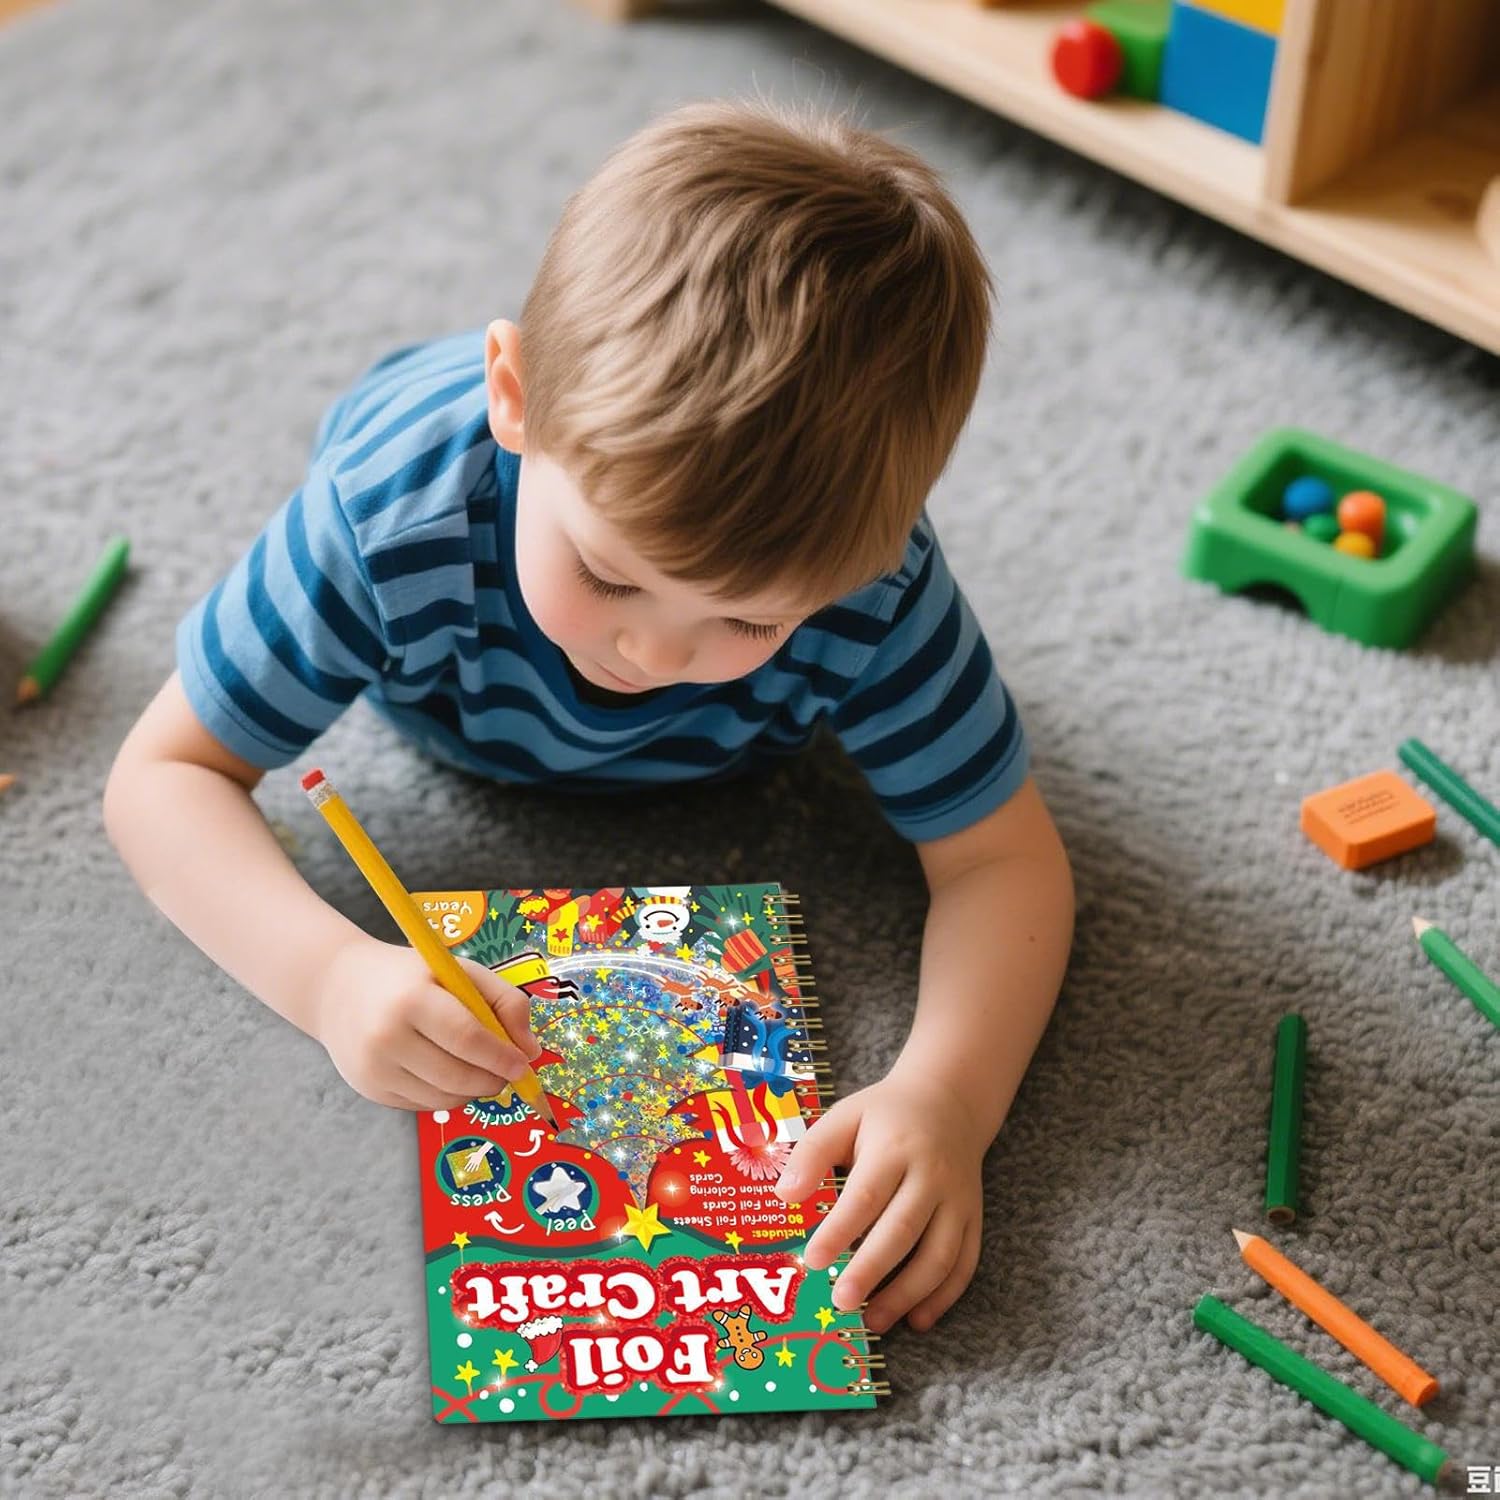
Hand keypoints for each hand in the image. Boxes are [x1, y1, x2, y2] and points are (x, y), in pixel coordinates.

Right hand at [313, 936, 542, 1110]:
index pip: (466, 1038)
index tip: (523, 1065)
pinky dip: (446, 1096)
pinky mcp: (369, 1089)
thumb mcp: (459, 971)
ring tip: (479, 1069)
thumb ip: (504, 1001)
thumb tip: (531, 1051)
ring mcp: (374, 1068)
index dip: (501, 1057)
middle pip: (457, 1077)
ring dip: (472, 1091)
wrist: (338, 987)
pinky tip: (446, 1071)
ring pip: (443, 1100)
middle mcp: (387, 1037)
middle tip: (508, 1072)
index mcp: (412, 999)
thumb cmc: (411, 976)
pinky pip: (423, 1105)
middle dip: (492, 1080)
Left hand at [773, 1071, 985, 1333]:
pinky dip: (944, 1297)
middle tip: (840, 1301)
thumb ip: (813, 1153)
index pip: (866, 1195)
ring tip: (873, 1321)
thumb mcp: (845, 1116)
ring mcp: (957, 1200)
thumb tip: (784, 1196)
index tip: (813, 1260)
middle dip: (871, 1270)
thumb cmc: (884, 1115)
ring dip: (907, 1294)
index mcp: (895, 1147)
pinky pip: (964, 1264)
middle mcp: (932, 1175)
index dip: (839, 1230)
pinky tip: (917, 1320)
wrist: (950, 1102)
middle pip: (902, 1229)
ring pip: (938, 1255)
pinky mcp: (973, 1219)